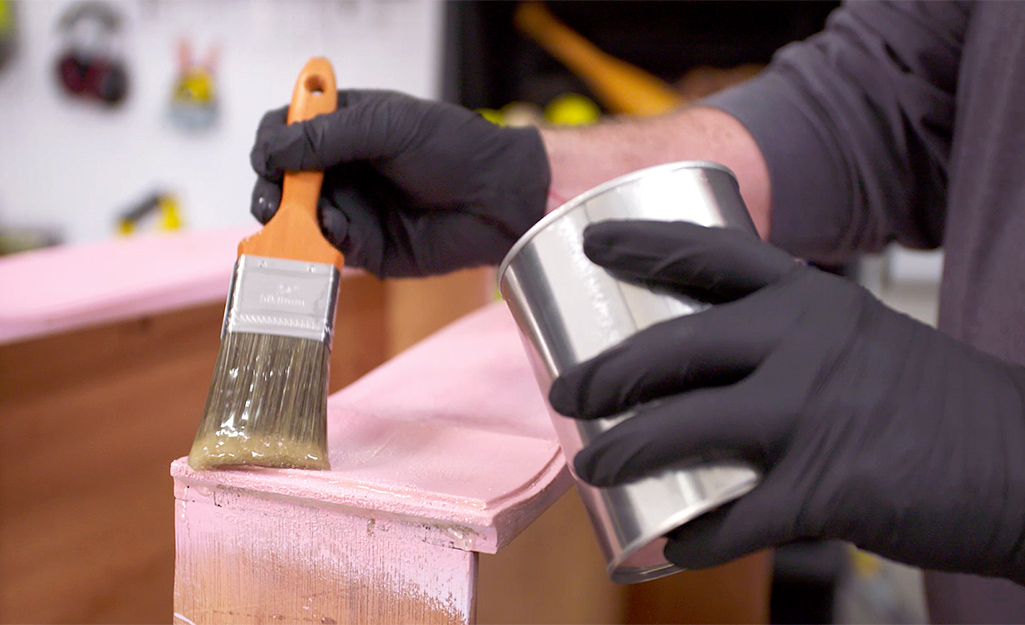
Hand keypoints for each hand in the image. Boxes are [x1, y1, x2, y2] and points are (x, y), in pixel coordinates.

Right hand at [250, 90, 549, 276]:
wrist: (498, 198)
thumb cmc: (454, 148)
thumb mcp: (388, 127)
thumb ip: (327, 136)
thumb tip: (269, 150)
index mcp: (345, 126)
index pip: (286, 129)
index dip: (271, 141)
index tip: (269, 156)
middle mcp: (342, 168)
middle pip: (281, 178)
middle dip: (270, 187)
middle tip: (274, 198)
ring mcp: (351, 207)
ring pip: (297, 217)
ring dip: (290, 218)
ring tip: (298, 217)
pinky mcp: (365, 246)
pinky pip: (327, 247)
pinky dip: (321, 242)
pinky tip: (334, 232)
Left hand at [548, 220, 1024, 581]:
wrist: (1024, 462)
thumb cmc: (930, 402)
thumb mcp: (860, 340)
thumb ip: (788, 344)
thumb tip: (708, 372)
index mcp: (812, 298)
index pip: (711, 253)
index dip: (644, 243)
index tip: (593, 243)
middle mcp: (804, 341)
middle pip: (674, 346)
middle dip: (607, 373)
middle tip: (568, 394)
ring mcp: (812, 413)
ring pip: (684, 429)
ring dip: (624, 452)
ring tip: (591, 466)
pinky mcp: (827, 489)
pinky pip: (735, 517)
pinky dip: (695, 536)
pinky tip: (671, 544)